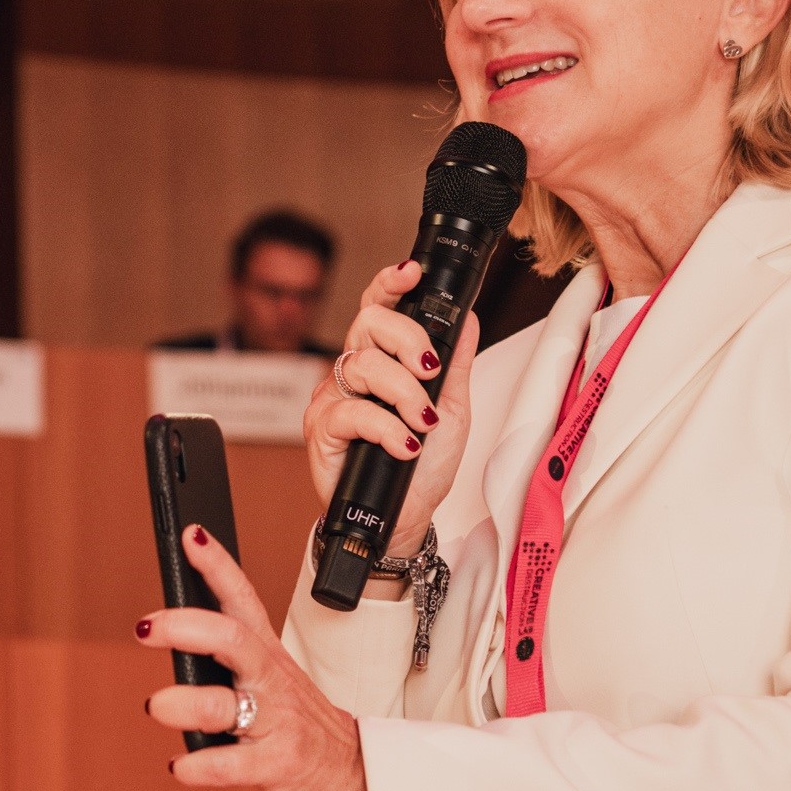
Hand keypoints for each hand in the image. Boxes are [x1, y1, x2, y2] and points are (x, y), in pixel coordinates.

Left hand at [143, 524, 370, 790]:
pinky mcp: (279, 764)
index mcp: (268, 655)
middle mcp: (272, 681)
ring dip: (185, 703)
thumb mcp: (272, 681)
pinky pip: (234, 764)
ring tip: (157, 705)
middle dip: (186, 627)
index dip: (216, 565)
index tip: (189, 535)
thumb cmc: (299, 726)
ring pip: (226, 704)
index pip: (242, 599)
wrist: (356, 779)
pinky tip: (181, 767)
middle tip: (146, 627)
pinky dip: (201, 765)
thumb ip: (228, 660)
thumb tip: (167, 635)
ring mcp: (277, 721)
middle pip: (233, 640)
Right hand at [308, 260, 484, 554]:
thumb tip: (467, 317)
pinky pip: (352, 410)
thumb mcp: (453, 410)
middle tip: (430, 371)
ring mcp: (334, 398)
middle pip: (368, 323)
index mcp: (382, 360)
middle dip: (407, 340)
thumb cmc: (423, 467)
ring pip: (363, 365)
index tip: (412, 272)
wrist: (403, 518)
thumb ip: (454, 364)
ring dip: (404, 393)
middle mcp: (353, 372)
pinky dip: (386, 427)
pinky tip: (404, 446)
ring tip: (422, 424)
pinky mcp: (322, 429)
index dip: (390, 284)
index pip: (377, 307)